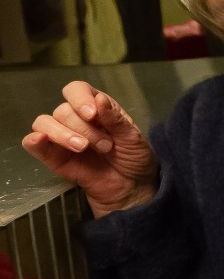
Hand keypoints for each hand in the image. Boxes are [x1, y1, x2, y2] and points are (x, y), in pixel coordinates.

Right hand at [20, 82, 157, 215]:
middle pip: (63, 110)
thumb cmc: (134, 158)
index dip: (80, 98)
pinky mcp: (52, 157)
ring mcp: (62, 138)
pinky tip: (40, 140)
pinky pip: (33, 143)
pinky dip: (34, 140)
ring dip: (62, 134)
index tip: (91, 114)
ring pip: (44, 123)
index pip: (77, 90)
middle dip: (84, 128)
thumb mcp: (133, 138)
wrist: (132, 188)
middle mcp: (76, 119)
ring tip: (83, 148)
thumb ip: (116, 119)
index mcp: (96, 107)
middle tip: (106, 146)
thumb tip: (99, 98)